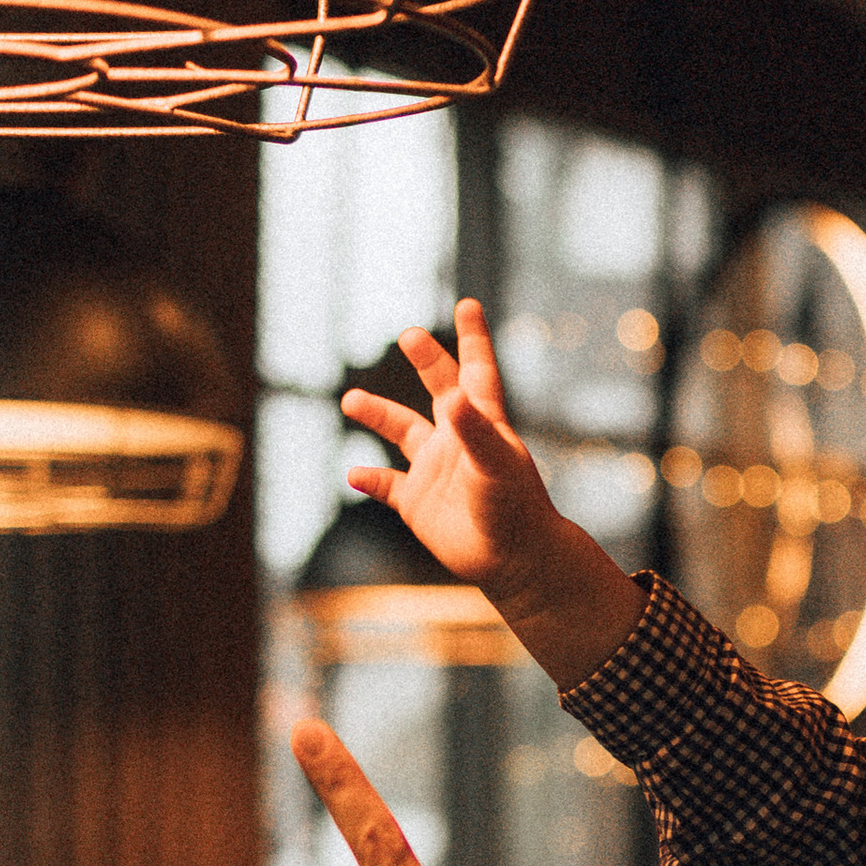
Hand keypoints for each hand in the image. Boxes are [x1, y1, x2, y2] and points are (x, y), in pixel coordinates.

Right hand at [342, 296, 644, 689]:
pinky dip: (368, 479)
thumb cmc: (514, 509)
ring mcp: (436, 470)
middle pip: (439, 388)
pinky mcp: (418, 503)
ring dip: (377, 415)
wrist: (515, 561)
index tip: (468, 305)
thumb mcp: (495, 465)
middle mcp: (457, 439)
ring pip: (401, 432)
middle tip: (408, 334)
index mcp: (482, 423)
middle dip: (426, 361)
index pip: (477, 371)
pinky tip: (352, 473)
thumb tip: (449, 396)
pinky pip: (387, 485)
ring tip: (350, 400)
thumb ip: (473, 430)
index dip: (473, 338)